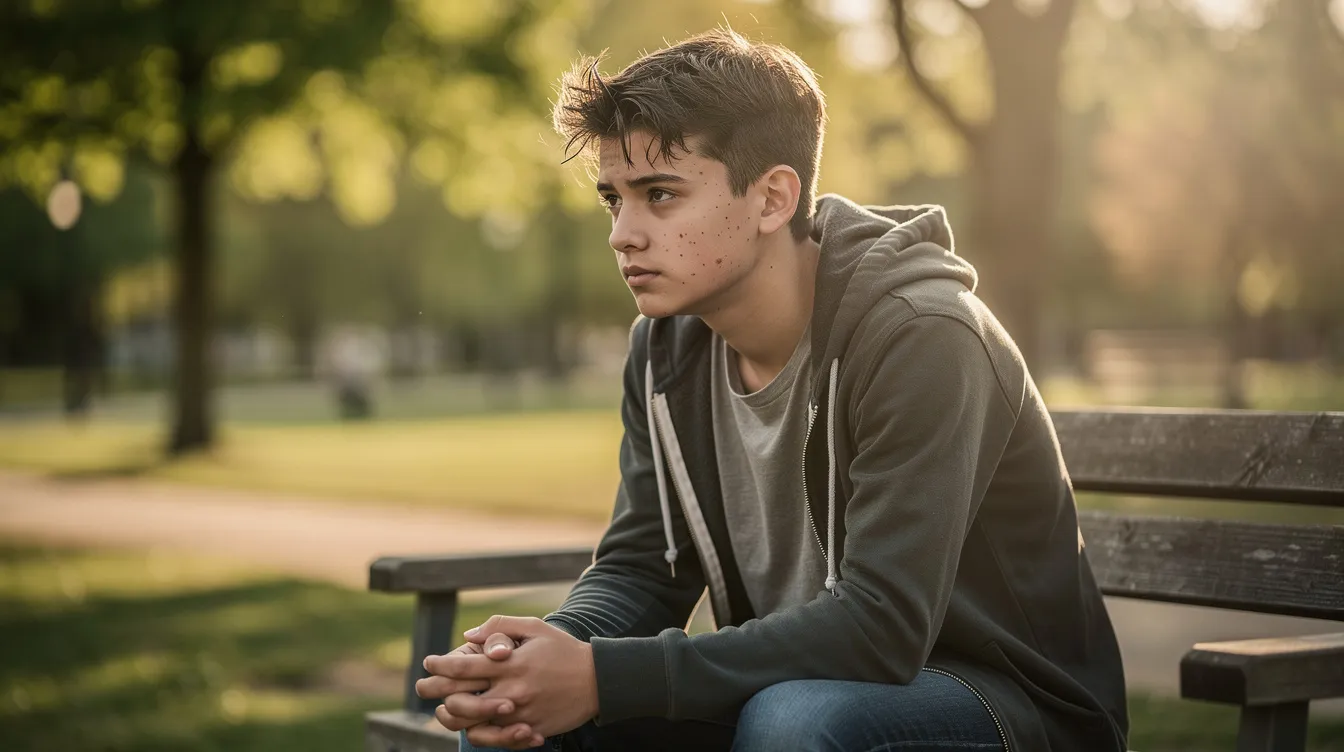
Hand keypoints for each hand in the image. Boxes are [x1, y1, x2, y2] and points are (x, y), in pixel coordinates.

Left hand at [427, 615, 598, 749]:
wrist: (597, 680)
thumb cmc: (564, 650)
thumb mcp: (535, 628)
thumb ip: (500, 627)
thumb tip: (469, 635)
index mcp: (511, 664)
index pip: (463, 667)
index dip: (439, 666)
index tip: (428, 662)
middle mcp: (511, 691)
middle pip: (459, 698)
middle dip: (433, 691)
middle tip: (421, 687)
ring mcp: (520, 714)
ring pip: (473, 723)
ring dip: (452, 716)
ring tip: (444, 708)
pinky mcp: (529, 731)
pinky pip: (496, 739)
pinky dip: (479, 733)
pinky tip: (472, 724)